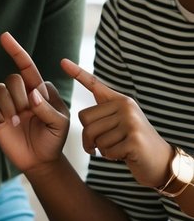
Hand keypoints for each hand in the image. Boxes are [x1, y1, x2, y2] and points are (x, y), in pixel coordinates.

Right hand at [0, 32, 69, 170]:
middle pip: (12, 79)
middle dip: (19, 96)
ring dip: (8, 106)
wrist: (40, 160)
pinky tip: (6, 124)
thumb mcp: (60, 124)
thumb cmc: (54, 139)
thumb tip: (32, 95)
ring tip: (17, 121)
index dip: (16, 51)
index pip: (27, 66)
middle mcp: (22, 93)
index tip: (4, 36)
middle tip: (27, 113)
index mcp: (39, 89)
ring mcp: (8, 104)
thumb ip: (47, 109)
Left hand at [61, 57, 172, 187]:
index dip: (78, 73)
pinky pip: (106, 151)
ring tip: (117, 147)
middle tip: (101, 144)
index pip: (94, 84)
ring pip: (95, 138)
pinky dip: (111, 157)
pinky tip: (124, 154)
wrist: (158, 159)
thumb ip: (103, 115)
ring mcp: (131, 122)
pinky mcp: (134, 140)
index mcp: (120, 100)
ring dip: (102, 149)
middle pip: (85, 120)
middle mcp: (126, 106)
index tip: (62, 61)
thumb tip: (83, 116)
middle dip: (88, 138)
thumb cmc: (131, 141)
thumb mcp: (119, 123)